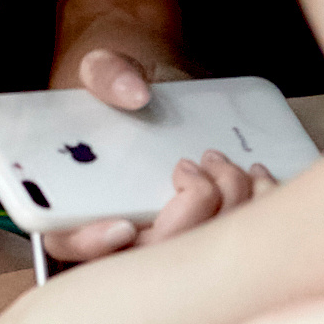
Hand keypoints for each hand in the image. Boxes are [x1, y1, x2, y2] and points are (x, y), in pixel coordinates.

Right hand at [37, 51, 270, 262]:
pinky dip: (256, 209)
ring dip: (228, 209)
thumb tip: (134, 93)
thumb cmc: (121, 84)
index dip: (91, 243)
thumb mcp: (103, 66)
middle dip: (185, 215)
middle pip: (146, 256)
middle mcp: (118, 226)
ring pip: (199, 254)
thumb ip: (106, 73)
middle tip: (191, 166)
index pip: (67, 239)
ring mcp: (164, 235)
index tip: (123, 226)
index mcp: (72, 195)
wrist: (155, 84)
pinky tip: (256, 175)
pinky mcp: (207, 231)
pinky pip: (235, 239)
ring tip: (224, 161)